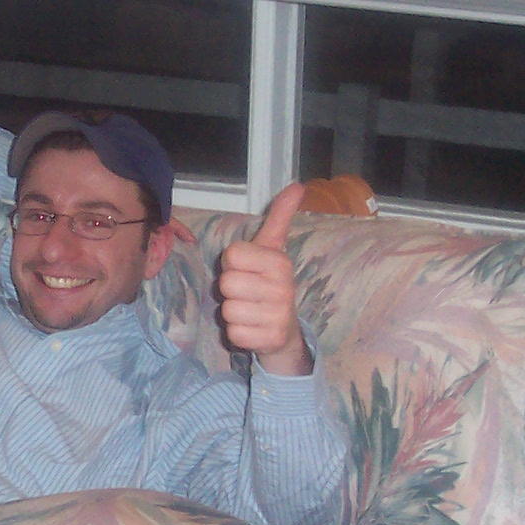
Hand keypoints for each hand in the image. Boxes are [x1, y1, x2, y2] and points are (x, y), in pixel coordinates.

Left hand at [217, 182, 311, 375]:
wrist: (285, 331)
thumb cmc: (270, 283)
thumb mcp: (273, 248)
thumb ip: (280, 217)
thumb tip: (298, 184)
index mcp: (279, 262)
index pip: (231, 255)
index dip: (233, 264)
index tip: (248, 270)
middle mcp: (283, 288)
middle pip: (226, 283)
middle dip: (231, 289)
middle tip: (248, 292)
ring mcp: (278, 316)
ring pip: (227, 309)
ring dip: (233, 311)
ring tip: (250, 310)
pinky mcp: (269, 340)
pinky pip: (233, 333)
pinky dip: (237, 333)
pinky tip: (252, 328)